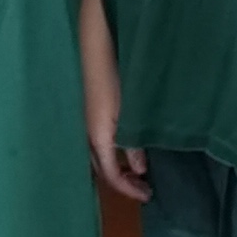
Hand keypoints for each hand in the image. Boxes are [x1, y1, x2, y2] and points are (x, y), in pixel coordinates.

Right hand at [79, 0, 148, 202]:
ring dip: (118, 167)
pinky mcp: (91, 109)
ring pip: (99, 155)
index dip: (128, 189)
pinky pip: (100, 141)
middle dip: (123, 182)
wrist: (97, 41)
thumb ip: (135, 141)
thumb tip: (140, 168)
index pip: (111, 175)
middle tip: (145, 187)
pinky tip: (128, 145)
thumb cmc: (115, 74)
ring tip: (139, 170)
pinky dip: (114, 152)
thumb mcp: (130, 111)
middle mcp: (89, 132)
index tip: (148, 195)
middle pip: (102, 169)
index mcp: (98, 135)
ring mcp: (88, 120)